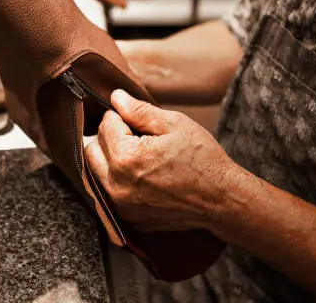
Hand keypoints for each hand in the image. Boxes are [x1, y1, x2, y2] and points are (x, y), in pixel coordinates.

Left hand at [84, 90, 243, 231]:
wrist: (223, 200)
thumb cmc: (203, 160)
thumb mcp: (174, 124)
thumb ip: (139, 110)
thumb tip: (116, 98)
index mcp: (125, 158)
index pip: (105, 126)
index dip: (121, 117)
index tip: (137, 120)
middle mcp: (116, 185)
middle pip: (92, 149)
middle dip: (109, 137)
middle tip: (135, 136)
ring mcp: (121, 205)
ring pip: (96, 172)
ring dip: (109, 159)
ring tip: (139, 155)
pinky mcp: (129, 217)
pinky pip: (110, 192)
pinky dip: (119, 181)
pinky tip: (143, 176)